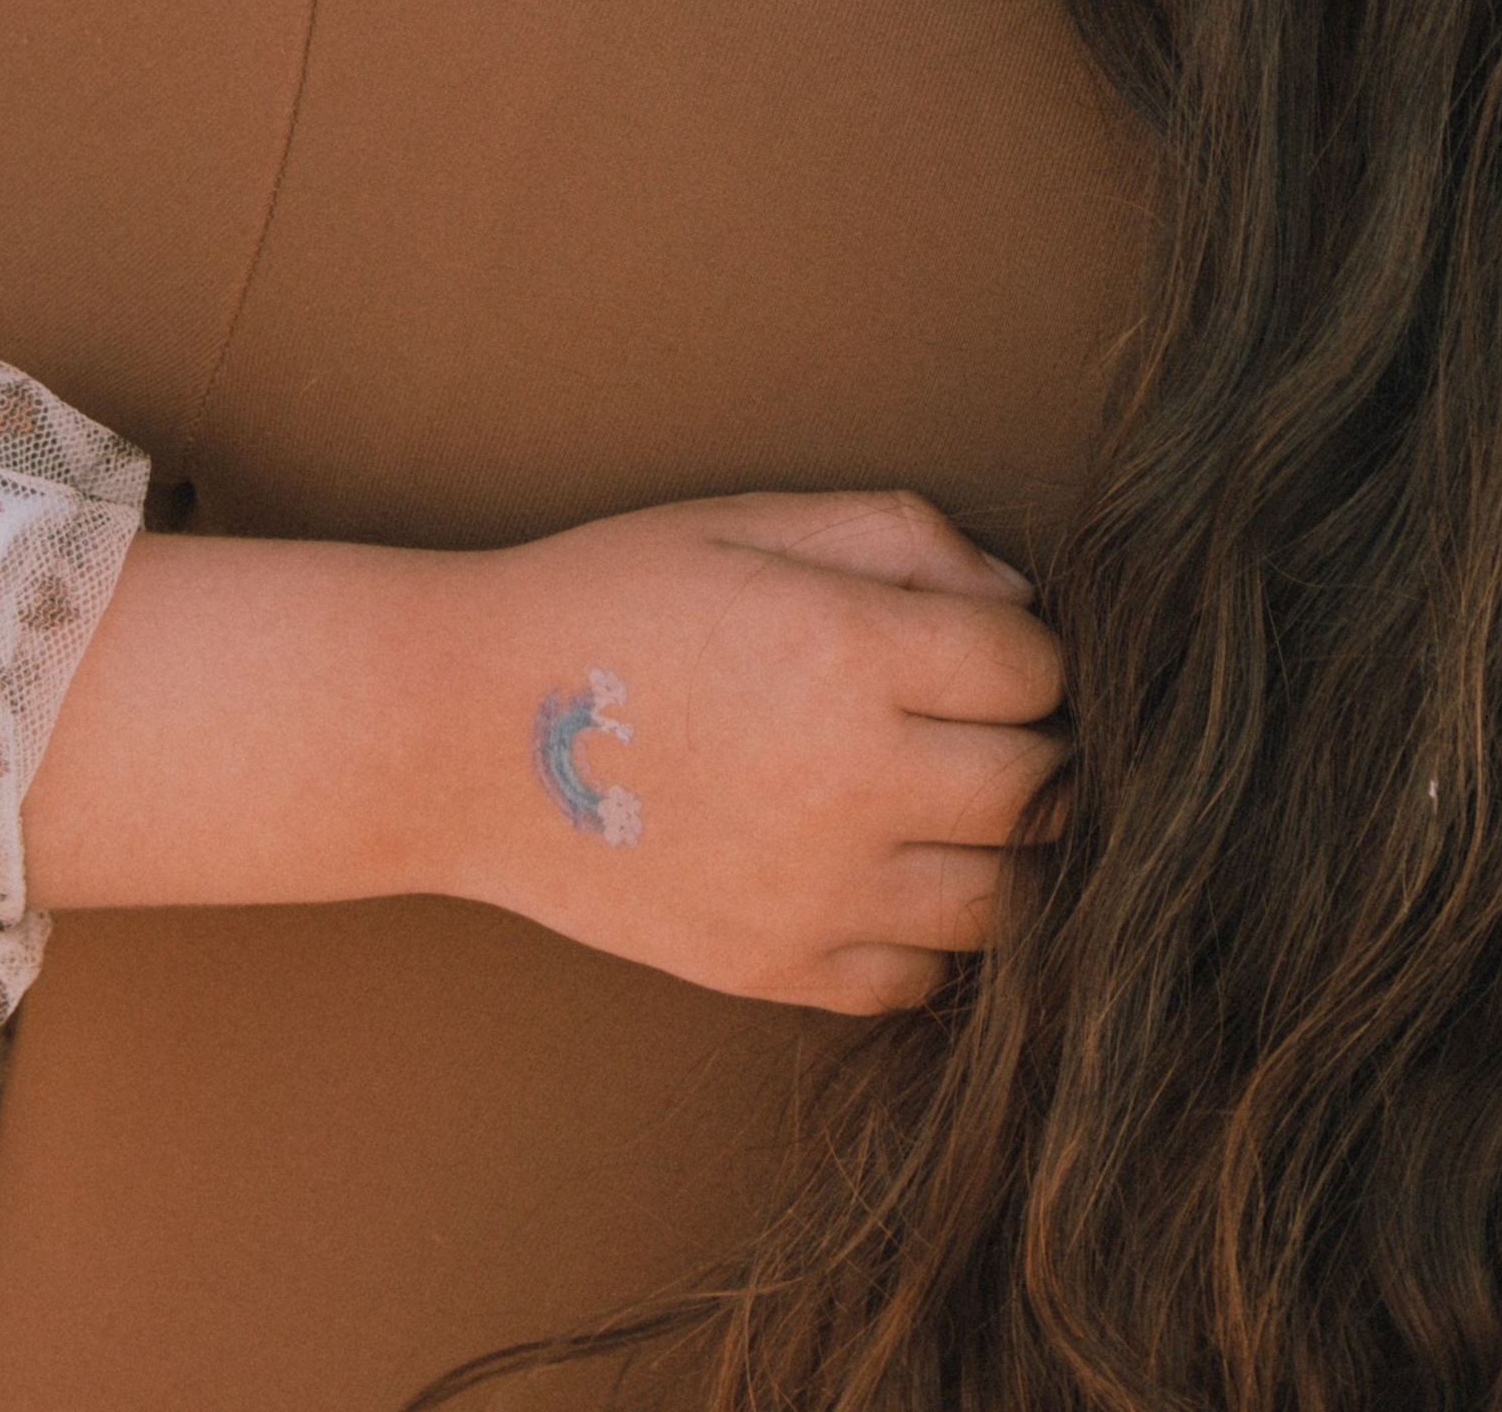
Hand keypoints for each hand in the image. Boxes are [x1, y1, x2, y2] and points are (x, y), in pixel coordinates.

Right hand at [428, 488, 1065, 1013]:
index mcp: (842, 652)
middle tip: (981, 720)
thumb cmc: (604, 603)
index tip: (982, 642)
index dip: (1026, 646)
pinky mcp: (778, 972)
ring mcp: (817, 896)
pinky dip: (926, 931)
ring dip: (1002, 849)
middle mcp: (847, 784)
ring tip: (945, 800)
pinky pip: (922, 977)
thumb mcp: (742, 523)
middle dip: (1036, 745)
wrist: (459, 734)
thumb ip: (893, 536)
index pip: (1034, 668)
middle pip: (1042, 789)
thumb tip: (1015, 593)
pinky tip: (877, 870)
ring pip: (1008, 901)